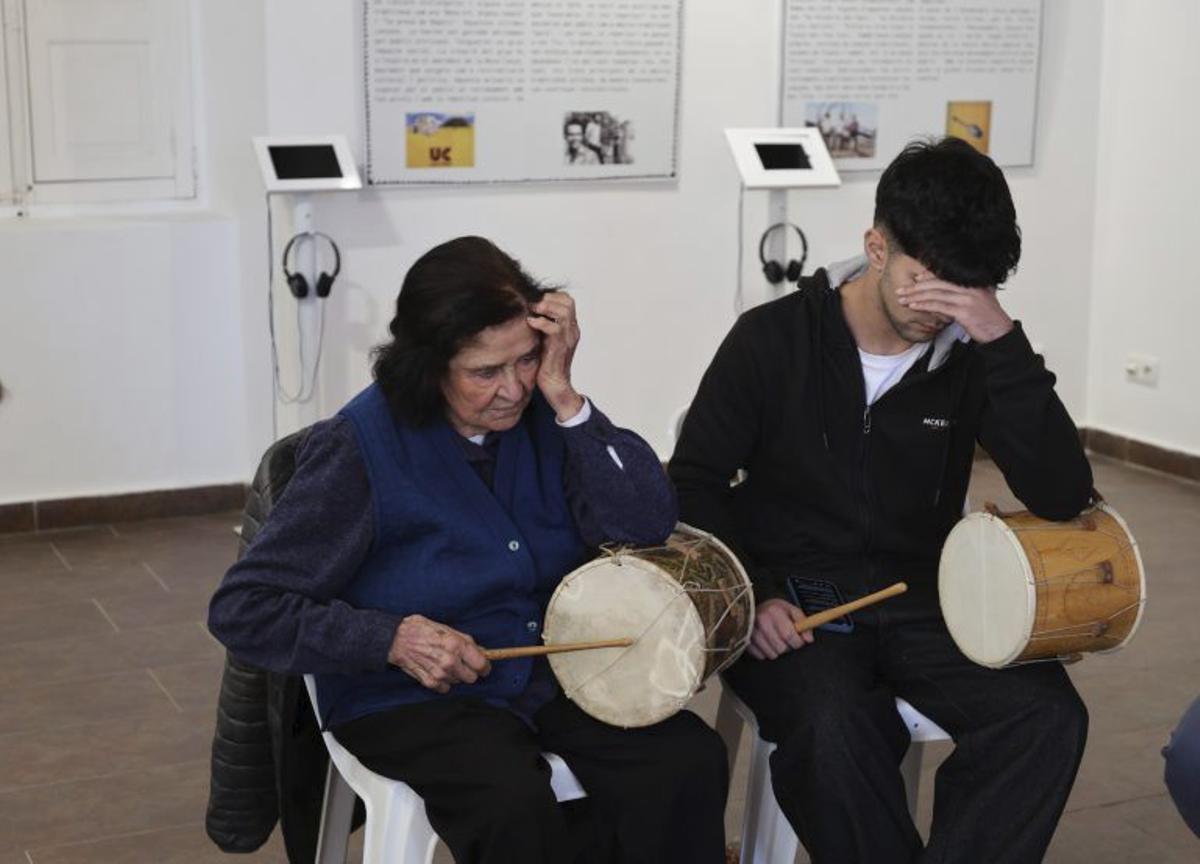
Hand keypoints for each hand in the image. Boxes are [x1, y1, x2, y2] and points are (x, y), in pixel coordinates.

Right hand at [387, 615, 490, 692]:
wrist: (397, 639)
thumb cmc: (422, 630)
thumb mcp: (447, 628)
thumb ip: (466, 641)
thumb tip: (482, 652)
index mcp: (456, 645)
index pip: (481, 665)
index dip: (485, 667)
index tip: (483, 667)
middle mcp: (450, 661)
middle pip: (471, 678)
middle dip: (469, 671)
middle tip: (462, 663)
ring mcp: (439, 674)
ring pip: (458, 682)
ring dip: (455, 675)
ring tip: (444, 663)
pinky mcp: (429, 682)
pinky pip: (445, 688)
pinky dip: (443, 682)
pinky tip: (436, 670)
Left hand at [526, 291, 583, 419]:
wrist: (554, 385)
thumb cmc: (546, 364)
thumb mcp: (545, 340)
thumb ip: (543, 326)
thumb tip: (528, 311)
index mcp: (570, 328)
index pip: (568, 301)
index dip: (553, 296)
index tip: (537, 302)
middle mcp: (572, 331)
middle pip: (568, 302)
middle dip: (549, 299)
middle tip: (534, 305)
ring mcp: (568, 339)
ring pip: (564, 311)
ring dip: (546, 307)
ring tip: (533, 310)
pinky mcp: (560, 347)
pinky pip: (555, 328)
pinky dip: (541, 322)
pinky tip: (530, 322)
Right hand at [748, 599, 813, 659]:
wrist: (753, 606)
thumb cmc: (775, 610)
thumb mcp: (792, 610)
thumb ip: (804, 622)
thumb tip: (808, 639)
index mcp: (774, 611)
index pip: (789, 635)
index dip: (797, 642)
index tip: (798, 640)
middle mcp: (761, 621)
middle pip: (781, 648)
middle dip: (787, 646)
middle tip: (785, 639)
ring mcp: (751, 632)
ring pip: (772, 654)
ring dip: (776, 650)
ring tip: (775, 640)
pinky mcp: (745, 641)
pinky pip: (761, 656)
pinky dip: (766, 652)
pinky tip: (766, 642)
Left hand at [896, 278, 1013, 343]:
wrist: (1000, 333)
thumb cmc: (988, 319)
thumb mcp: (980, 299)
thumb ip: (966, 291)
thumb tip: (948, 290)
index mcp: (973, 281)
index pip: (945, 274)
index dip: (928, 276)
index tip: (915, 279)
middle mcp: (970, 286)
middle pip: (937, 283)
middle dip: (916, 286)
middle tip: (901, 290)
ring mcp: (967, 298)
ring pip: (935, 293)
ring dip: (915, 296)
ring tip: (902, 299)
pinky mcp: (964, 311)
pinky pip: (938, 306)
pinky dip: (923, 305)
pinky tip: (913, 306)